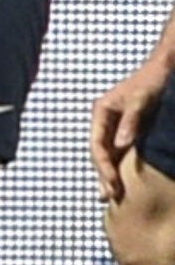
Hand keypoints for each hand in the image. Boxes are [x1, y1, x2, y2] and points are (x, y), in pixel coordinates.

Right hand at [91, 53, 172, 203]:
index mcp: (102, 111)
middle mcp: (106, 120)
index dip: (103, 165)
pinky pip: (123, 152)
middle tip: (108, 197)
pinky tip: (126, 181)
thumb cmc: (154, 80)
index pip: (97, 144)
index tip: (112, 183)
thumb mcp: (142, 99)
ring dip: (111, 174)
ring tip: (112, 196)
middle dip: (103, 175)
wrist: (168, 67)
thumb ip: (131, 121)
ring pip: (110, 154)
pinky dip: (123, 167)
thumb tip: (121, 144)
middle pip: (100, 153)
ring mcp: (118, 126)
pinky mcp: (132, 130)